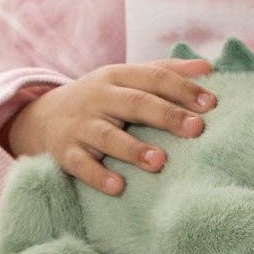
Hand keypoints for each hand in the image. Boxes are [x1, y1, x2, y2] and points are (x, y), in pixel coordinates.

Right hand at [4, 57, 217, 191]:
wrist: (42, 116)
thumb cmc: (102, 99)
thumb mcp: (126, 79)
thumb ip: (165, 71)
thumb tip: (207, 67)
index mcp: (118, 76)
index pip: (154, 77)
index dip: (183, 89)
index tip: (211, 104)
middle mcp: (99, 97)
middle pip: (135, 103)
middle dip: (166, 115)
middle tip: (196, 129)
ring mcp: (80, 125)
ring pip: (107, 136)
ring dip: (133, 149)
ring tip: (159, 161)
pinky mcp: (65, 152)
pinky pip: (81, 165)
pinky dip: (97, 175)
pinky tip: (117, 186)